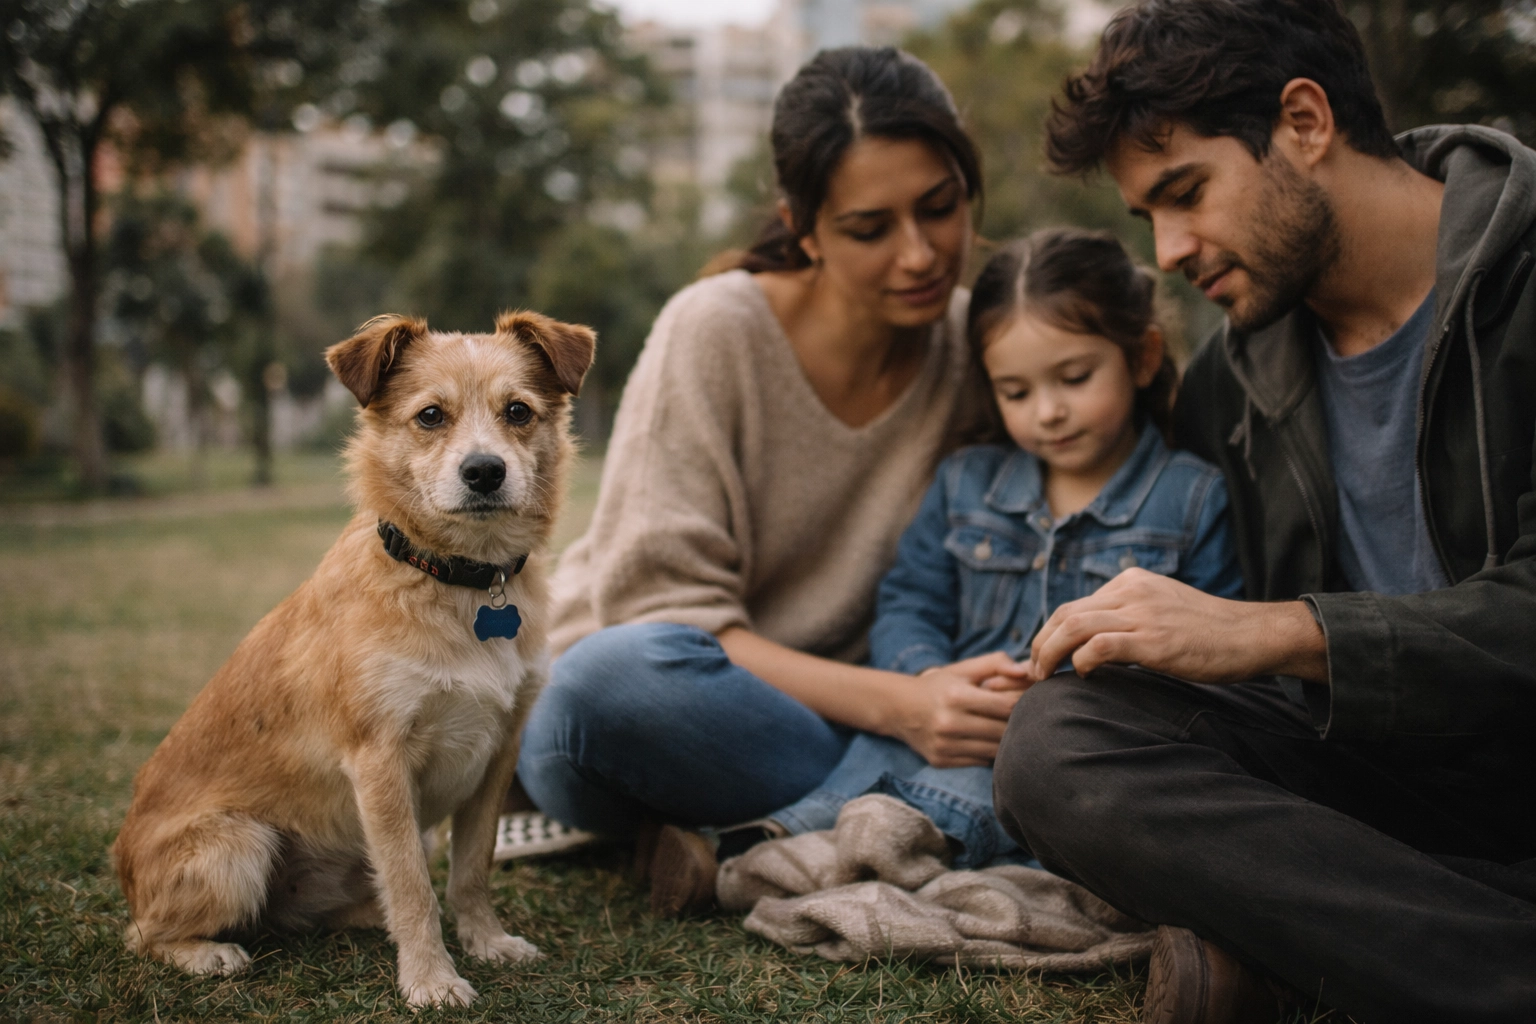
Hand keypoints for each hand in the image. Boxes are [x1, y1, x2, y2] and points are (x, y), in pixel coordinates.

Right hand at [894, 651, 1031, 767]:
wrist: (899, 708)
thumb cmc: (939, 686)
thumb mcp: (962, 669)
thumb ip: (995, 663)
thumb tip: (1027, 671)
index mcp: (956, 696)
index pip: (1006, 706)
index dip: (1024, 704)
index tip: (1030, 701)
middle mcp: (948, 723)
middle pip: (1002, 731)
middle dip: (1019, 724)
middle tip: (1027, 718)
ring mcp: (944, 745)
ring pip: (994, 750)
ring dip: (1007, 741)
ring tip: (1010, 730)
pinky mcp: (941, 761)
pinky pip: (979, 761)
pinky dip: (989, 753)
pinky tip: (988, 741)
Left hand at [1028, 569, 1326, 683]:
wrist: (1253, 636)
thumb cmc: (1210, 632)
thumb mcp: (1163, 610)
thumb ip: (1129, 617)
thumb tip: (1093, 644)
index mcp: (1131, 582)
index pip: (1074, 605)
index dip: (1049, 633)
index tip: (1042, 658)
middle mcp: (1132, 592)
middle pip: (1065, 613)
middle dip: (1040, 644)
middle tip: (1033, 672)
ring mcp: (1143, 614)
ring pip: (1074, 626)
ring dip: (1050, 654)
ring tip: (1044, 677)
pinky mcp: (1154, 640)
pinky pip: (1100, 645)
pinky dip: (1082, 660)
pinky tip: (1083, 675)